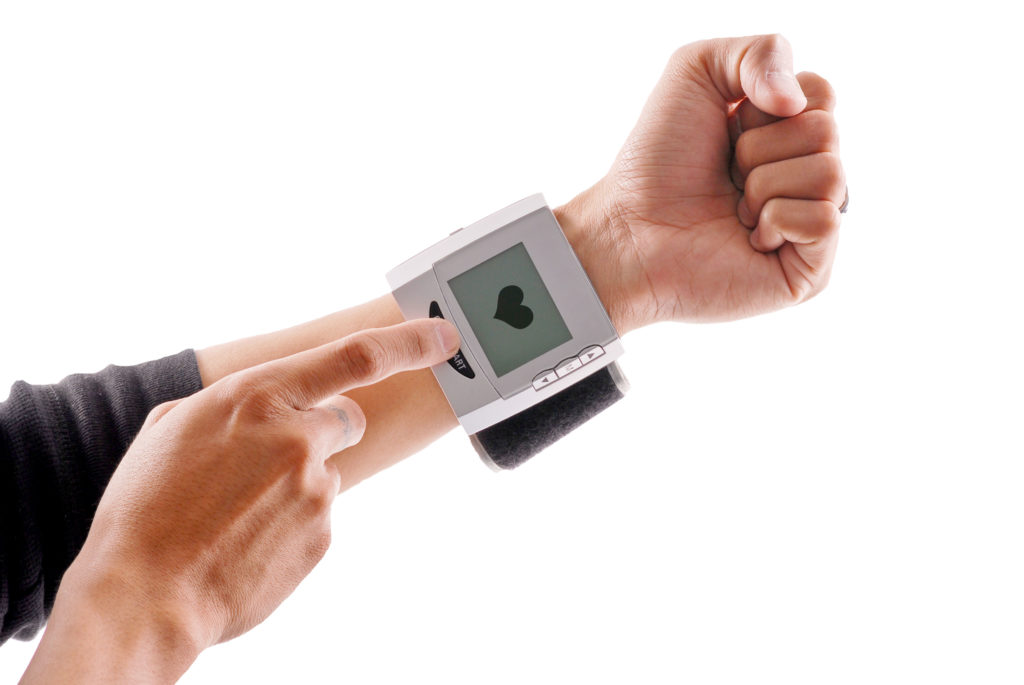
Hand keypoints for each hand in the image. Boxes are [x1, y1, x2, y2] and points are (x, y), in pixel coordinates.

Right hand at [22, 318, 459, 683]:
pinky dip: (292, 524)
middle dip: (322, 429)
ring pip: (325, 471)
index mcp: (258, 397)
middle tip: (273, 459)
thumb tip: (251, 408)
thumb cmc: (145, 508)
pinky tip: (249, 540)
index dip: (411, 342)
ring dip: (294, 484)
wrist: (145, 593)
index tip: (445, 336)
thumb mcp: (171, 430)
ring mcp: (316, 488)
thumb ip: (227, 406)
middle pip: (347, 418)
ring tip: (238, 514)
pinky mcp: (324, 534)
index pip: (357, 356)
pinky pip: (318, 516)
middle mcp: (297, 436)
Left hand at [558, 34, 845, 330]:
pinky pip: (824, 219)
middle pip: (827, 131)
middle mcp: (804, 177)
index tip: (728, 128)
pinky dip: (775, 220)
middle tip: (724, 174)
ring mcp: (809, 225)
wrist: (628, 228)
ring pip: (830, 175)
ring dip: (762, 185)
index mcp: (787, 133)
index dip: (768, 104)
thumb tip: (798, 101)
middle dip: (759, 147)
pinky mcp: (809, 270)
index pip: (822, 93)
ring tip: (731, 209)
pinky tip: (746, 238)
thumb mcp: (696, 70)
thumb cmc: (656, 158)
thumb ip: (759, 51)